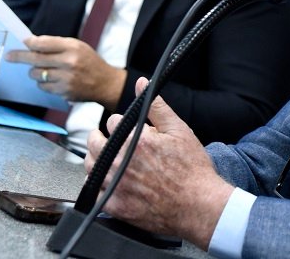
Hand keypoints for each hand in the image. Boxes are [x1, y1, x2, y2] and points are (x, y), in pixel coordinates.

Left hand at [6, 35, 125, 107]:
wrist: (105, 83)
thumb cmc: (90, 62)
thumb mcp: (78, 46)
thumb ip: (57, 44)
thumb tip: (33, 43)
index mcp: (72, 47)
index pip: (44, 43)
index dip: (30, 43)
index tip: (22, 42)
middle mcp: (69, 62)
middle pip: (35, 59)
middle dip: (20, 57)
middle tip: (10, 56)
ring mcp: (66, 79)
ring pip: (37, 74)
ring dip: (36, 72)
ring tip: (46, 70)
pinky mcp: (64, 92)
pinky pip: (43, 86)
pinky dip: (44, 83)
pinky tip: (54, 79)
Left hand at [84, 78, 232, 249]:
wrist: (199, 205)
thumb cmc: (192, 169)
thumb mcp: (179, 130)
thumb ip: (156, 106)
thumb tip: (141, 83)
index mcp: (136, 140)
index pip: (113, 122)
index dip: (121, 123)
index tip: (130, 130)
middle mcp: (122, 162)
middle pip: (95, 143)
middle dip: (105, 139)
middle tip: (118, 144)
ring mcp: (116, 185)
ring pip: (90, 166)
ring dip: (98, 160)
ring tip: (115, 162)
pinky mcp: (115, 206)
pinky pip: (93, 192)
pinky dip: (98, 185)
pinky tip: (112, 182)